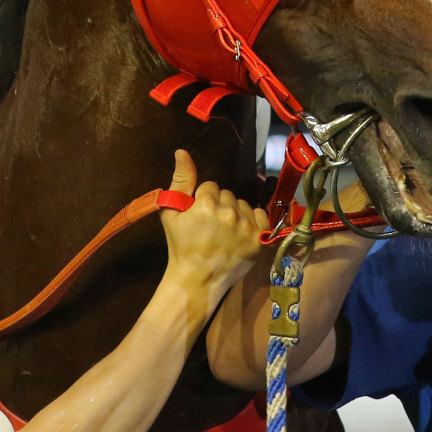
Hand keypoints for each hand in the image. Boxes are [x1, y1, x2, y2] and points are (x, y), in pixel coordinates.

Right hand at [161, 151, 268, 295]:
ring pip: (243, 205)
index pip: (210, 186)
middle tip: (210, 227)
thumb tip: (182, 152)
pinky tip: (240, 233)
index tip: (199, 218)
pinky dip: (252, 221)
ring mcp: (246, 226)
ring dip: (235, 214)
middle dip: (219, 206)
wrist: (197, 280)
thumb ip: (180, 181)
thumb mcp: (171, 214)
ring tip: (224, 233)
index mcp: (206, 204)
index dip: (203, 201)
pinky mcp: (259, 239)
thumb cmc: (180, 247)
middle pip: (227, 195)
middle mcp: (229, 212)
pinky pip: (261, 215)